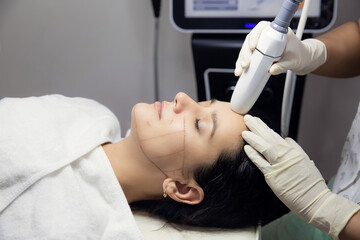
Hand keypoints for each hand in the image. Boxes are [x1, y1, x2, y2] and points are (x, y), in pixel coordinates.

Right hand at [234, 21, 326, 75]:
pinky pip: (248, 56)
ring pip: (246, 49)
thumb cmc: (299, 55)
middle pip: (251, 40)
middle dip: (245, 53)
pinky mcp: (258, 53)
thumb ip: (283, 65)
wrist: (301, 59)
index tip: (253, 47)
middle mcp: (267, 36)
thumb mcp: (293, 61)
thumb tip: (272, 70)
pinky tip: (239, 70)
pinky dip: (242, 63)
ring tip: (240, 70)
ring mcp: (261, 45)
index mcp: (277, 31)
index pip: (262, 28)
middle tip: (246, 64)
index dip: (255, 36)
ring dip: (241, 59)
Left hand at [241, 115, 359, 238]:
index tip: (257, 122)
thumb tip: (286, 140)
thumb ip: (294, 149)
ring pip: (264, 146)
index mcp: (294, 151)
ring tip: (244, 131)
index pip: (275, 135)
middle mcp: (287, 155)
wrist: (316, 199)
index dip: (264, 128)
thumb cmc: (311, 184)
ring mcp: (279, 165)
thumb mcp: (306, 161)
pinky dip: (253, 154)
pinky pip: (260, 162)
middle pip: (269, 137)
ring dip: (253, 137)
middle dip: (257, 126)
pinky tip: (246, 147)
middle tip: (247, 118)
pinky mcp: (273, 176)